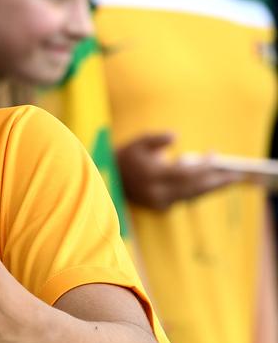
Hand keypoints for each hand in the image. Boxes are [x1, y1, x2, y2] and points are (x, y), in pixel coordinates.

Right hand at [116, 132, 242, 209]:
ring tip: (228, 180)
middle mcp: (157, 192)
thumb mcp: (137, 142)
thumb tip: (175, 135)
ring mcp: (158, 202)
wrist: (107, 179)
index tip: (215, 155)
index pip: (186, 172)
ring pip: (192, 196)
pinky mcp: (159, 207)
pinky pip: (185, 199)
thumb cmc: (125, 156)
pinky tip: (210, 185)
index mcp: (152, 175)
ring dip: (211, 188)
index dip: (203, 165)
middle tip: (236, 175)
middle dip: (217, 181)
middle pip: (194, 188)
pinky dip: (198, 192)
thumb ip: (156, 138)